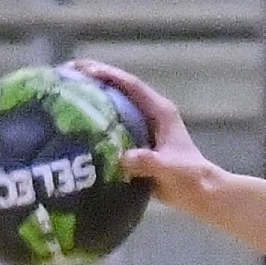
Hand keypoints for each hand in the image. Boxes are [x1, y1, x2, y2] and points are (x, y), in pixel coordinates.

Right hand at [65, 60, 218, 212]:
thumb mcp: (170, 170)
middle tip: (64, 72)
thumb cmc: (190, 180)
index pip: (131, 86)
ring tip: (64, 90)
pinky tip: (74, 124)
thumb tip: (123, 158)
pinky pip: (113, 123)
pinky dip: (95, 119)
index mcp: (160, 111)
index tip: (81, 70)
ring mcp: (145, 126)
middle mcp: (151, 113)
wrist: (201, 194)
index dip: (107, 75)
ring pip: (115, 103)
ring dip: (93, 95)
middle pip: (120, 88)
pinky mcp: (139, 141)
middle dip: (94, 77)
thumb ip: (149, 163)